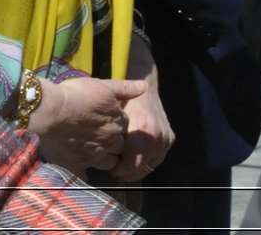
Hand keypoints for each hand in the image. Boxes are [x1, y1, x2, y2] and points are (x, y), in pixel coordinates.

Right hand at [27, 75, 145, 173]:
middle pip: (119, 147)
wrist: (50, 109)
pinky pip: (84, 176)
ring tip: (94, 155)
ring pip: (108, 163)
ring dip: (104, 160)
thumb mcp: (104, 86)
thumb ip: (125, 88)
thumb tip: (144, 86)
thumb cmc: (76, 94)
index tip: (108, 125)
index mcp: (118, 122)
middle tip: (102, 142)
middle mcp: (110, 140)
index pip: (126, 129)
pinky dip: (84, 176)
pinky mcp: (76, 164)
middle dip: (114, 145)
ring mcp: (93, 155)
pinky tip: (82, 175)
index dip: (118, 127)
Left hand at [109, 42, 172, 181]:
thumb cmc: (124, 103)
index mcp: (142, 131)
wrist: (145, 90)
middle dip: (124, 171)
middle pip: (138, 169)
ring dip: (134, 168)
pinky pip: (155, 160)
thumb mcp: (112, 116)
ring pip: (147, 167)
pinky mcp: (169, 139)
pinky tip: (134, 157)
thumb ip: (105, 137)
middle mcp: (156, 137)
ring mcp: (165, 139)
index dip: (117, 170)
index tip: (108, 168)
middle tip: (114, 167)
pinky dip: (144, 162)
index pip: (129, 165)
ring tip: (123, 162)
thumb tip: (91, 160)